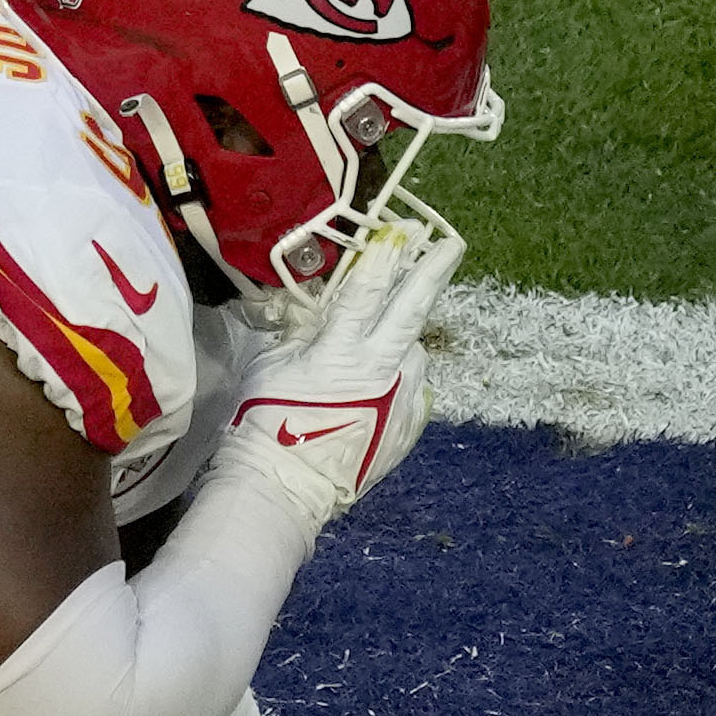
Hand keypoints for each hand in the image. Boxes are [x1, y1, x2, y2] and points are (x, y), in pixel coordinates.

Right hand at [213, 208, 463, 528]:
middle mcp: (381, 370)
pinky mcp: (408, 426)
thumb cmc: (263, 424)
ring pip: (413, 352)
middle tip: (451, 243)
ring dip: (401, 342)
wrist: (284, 488)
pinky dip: (398, 381)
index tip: (403, 228)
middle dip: (433, 270)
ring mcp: (400, 399)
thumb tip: (322, 307)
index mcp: (341, 350)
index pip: (369, 290)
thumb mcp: (272, 365)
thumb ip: (304, 332)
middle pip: (413, 309)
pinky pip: (411, 389)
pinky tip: (375, 390)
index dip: (386, 256)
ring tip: (371, 354)